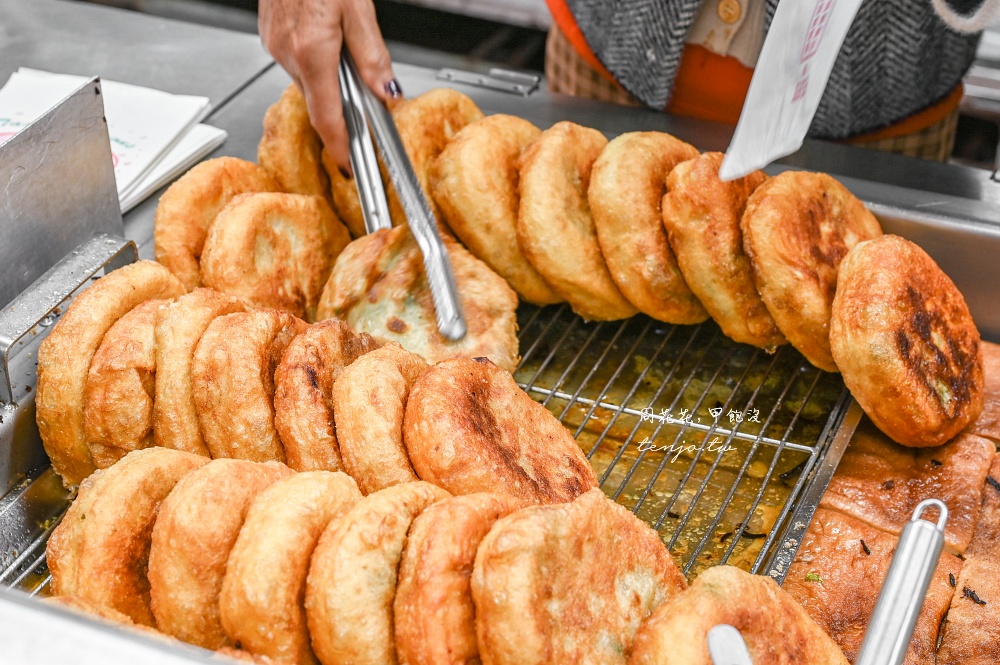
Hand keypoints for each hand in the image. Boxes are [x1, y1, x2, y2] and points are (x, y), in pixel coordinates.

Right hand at [259, 0, 401, 172]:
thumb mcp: (358, 8)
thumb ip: (373, 56)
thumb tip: (387, 93)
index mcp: (313, 53)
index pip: (328, 119)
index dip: (340, 148)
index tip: (349, 167)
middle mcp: (288, 52)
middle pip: (319, 100)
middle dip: (341, 106)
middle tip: (364, 104)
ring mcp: (275, 42)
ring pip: (308, 78)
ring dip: (329, 77)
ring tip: (344, 48)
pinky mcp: (269, 31)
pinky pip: (295, 58)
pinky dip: (314, 59)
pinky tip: (325, 36)